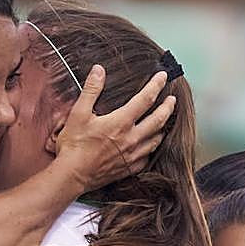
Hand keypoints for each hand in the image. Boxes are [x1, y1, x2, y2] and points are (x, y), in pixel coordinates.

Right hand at [55, 65, 176, 191]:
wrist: (71, 175)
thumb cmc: (74, 145)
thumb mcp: (78, 113)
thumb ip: (91, 90)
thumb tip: (99, 70)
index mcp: (121, 122)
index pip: (146, 99)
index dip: (156, 85)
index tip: (163, 77)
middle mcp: (131, 138)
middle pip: (158, 120)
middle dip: (168, 107)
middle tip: (172, 100)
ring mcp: (132, 155)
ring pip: (156, 140)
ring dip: (163, 128)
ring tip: (165, 122)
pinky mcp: (128, 169)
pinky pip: (147, 158)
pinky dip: (151, 149)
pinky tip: (150, 146)